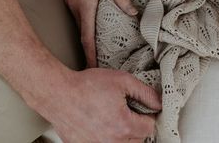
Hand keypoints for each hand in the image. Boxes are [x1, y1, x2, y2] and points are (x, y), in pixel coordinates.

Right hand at [43, 67, 160, 142]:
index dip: (148, 114)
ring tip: (114, 118)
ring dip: (124, 134)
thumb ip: (145, 92)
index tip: (141, 107)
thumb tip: (159, 102)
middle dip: (137, 125)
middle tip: (126, 110)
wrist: (59, 94)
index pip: (150, 127)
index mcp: (124, 126)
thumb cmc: (87, 86)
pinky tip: (101, 125)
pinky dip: (107, 138)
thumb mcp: (122, 81)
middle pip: (139, 140)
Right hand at [63, 0, 137, 66]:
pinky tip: (90, 27)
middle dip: (89, 51)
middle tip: (98, 68)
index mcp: (84, 4)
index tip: (94, 72)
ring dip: (86, 37)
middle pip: (82, 34)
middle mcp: (74, 5)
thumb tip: (133, 13)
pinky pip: (77, 14)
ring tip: (95, 52)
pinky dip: (83, 25)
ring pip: (79, 24)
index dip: (91, 56)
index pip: (86, 38)